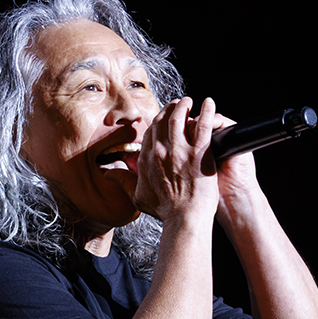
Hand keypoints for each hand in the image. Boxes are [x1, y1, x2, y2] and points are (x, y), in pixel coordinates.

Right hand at [107, 97, 220, 222]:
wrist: (184, 217)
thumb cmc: (165, 210)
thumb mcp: (138, 196)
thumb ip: (123, 181)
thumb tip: (108, 173)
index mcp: (147, 159)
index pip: (150, 133)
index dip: (157, 121)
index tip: (162, 117)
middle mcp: (161, 151)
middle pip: (162, 121)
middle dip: (169, 109)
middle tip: (176, 104)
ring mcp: (180, 150)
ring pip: (179, 117)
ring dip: (184, 105)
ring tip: (188, 101)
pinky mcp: (199, 152)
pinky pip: (203, 124)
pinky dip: (207, 111)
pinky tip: (209, 103)